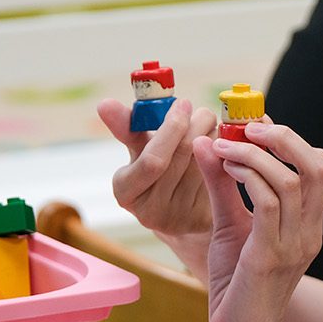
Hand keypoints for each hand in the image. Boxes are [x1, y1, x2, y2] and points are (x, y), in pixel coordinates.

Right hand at [99, 97, 216, 241]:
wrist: (177, 209)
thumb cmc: (155, 169)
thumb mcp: (138, 150)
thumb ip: (126, 128)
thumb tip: (104, 104)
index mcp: (125, 191)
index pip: (152, 160)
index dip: (171, 129)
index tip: (181, 103)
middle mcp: (150, 211)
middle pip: (182, 156)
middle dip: (194, 124)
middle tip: (197, 109)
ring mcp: (178, 217)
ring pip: (204, 161)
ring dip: (209, 134)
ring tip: (205, 125)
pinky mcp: (202, 218)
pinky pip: (217, 173)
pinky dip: (218, 151)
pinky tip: (215, 144)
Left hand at [193, 122, 322, 321]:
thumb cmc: (236, 286)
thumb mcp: (229, 226)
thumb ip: (223, 186)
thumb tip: (209, 142)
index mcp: (307, 223)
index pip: (318, 166)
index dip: (289, 138)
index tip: (252, 125)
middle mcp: (309, 232)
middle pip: (318, 165)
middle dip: (283, 137)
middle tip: (246, 128)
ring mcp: (294, 244)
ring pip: (292, 180)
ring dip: (254, 156)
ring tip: (224, 149)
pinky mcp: (270, 257)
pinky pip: (268, 204)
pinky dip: (247, 178)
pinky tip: (225, 172)